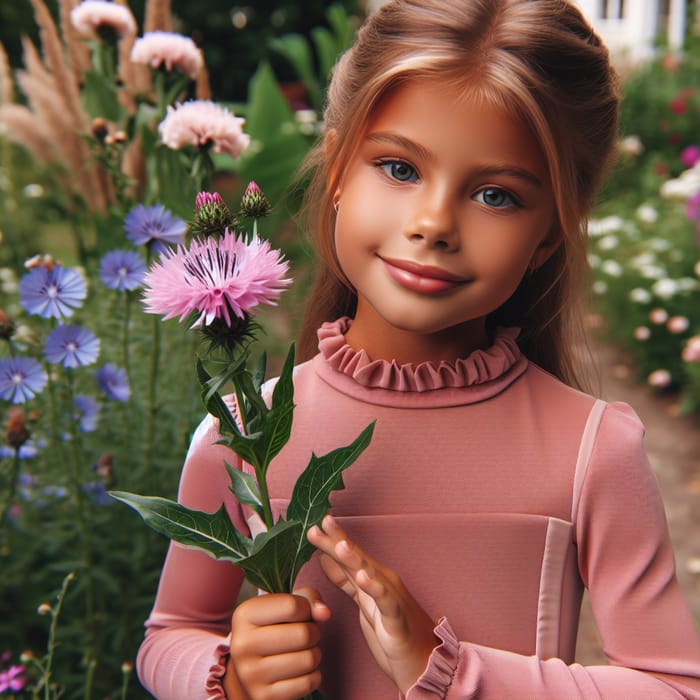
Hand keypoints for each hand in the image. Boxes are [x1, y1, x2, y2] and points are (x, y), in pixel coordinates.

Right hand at [224, 588, 329, 699]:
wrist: (251, 668)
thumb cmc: (275, 627)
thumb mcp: (286, 604)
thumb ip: (309, 599)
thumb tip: (325, 613)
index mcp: (245, 614)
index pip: (293, 606)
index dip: (306, 609)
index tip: (301, 614)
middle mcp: (242, 644)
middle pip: (304, 634)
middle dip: (313, 632)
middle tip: (305, 634)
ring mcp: (251, 674)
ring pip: (308, 659)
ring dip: (314, 654)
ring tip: (303, 651)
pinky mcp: (263, 697)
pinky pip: (308, 682)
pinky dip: (313, 675)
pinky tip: (300, 670)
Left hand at [307, 515, 438, 694]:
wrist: (426, 662)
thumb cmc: (393, 631)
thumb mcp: (363, 602)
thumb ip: (345, 580)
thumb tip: (325, 557)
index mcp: (371, 579)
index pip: (348, 555)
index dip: (331, 540)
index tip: (314, 523)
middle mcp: (382, 582)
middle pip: (356, 558)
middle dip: (338, 541)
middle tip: (321, 522)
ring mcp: (391, 598)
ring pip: (370, 574)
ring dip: (355, 558)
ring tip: (339, 544)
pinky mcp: (396, 619)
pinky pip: (385, 601)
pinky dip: (375, 587)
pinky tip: (363, 577)